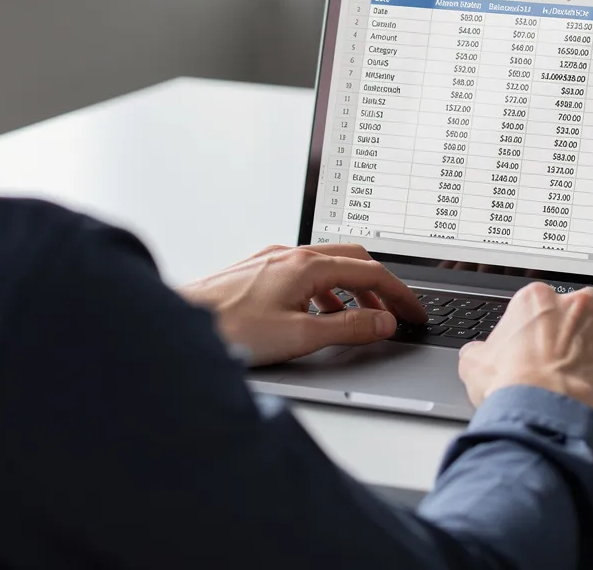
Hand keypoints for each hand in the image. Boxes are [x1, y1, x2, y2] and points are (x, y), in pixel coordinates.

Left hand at [180, 244, 426, 366]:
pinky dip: (325, 293)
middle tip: (397, 310)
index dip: (399, 294)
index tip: (415, 312)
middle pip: (351, 260)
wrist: (177, 325)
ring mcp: (271, 261)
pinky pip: (304, 275)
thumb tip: (383, 322)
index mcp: (307, 265)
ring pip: (327, 267)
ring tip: (362, 319)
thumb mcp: (301, 336)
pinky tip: (319, 316)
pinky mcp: (256, 272)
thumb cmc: (229, 330)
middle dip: (380, 286)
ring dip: (351, 291)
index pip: (370, 272)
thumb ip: (349, 329)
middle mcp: (290, 255)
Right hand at [457, 283, 592, 420]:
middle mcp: (577, 306)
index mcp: (537, 301)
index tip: (555, 333)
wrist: (540, 406)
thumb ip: (480, 352)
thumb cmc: (511, 385)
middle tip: (590, 338)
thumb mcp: (476, 364)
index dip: (555, 319)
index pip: (551, 299)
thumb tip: (476, 355)